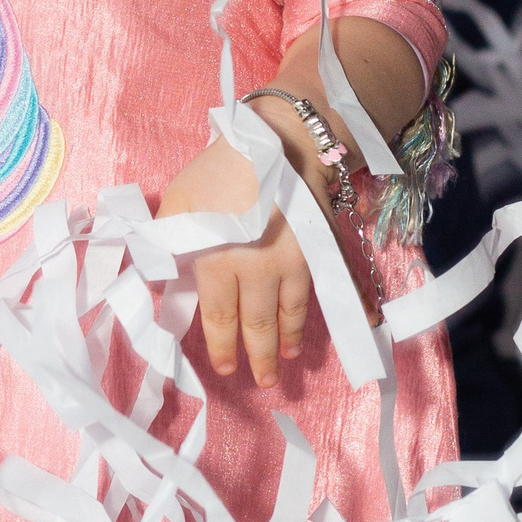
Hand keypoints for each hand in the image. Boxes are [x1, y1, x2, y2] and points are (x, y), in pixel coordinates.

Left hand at [156, 114, 377, 388]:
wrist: (279, 141)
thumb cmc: (220, 170)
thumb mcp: (178, 202)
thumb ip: (168, 243)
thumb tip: (165, 279)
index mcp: (218, 263)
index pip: (220, 317)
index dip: (223, 346)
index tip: (225, 368)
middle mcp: (258, 272)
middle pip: (257, 323)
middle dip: (261, 356)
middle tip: (266, 381)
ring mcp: (294, 263)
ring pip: (292, 311)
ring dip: (291, 337)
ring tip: (291, 357)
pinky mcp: (319, 249)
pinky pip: (330, 287)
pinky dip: (345, 308)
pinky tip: (357, 323)